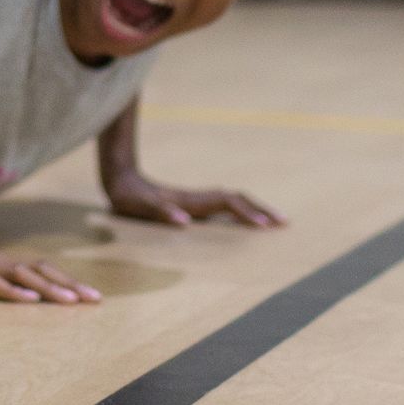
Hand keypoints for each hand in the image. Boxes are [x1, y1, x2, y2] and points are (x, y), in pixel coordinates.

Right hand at [0, 232, 98, 305]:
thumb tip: (17, 292)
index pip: (39, 268)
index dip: (65, 280)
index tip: (89, 296)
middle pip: (39, 269)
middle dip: (68, 284)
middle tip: (94, 300)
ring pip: (21, 274)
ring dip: (47, 288)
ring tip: (71, 302)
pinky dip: (11, 290)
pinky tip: (28, 299)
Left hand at [106, 172, 283, 227]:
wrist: (119, 180)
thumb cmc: (128, 197)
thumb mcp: (139, 207)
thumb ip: (160, 212)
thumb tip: (184, 221)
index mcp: (191, 201)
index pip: (227, 204)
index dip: (246, 213)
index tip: (265, 225)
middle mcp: (198, 198)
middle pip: (237, 199)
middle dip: (260, 210)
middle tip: (284, 222)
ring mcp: (197, 199)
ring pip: (233, 201)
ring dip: (254, 209)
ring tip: (275, 220)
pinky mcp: (193, 202)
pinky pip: (225, 205)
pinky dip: (241, 210)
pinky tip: (246, 219)